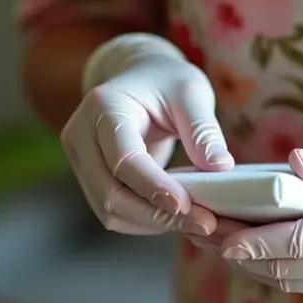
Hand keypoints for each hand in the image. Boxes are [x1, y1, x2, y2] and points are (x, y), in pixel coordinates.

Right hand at [61, 33, 234, 236]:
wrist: (139, 78)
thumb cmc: (166, 81)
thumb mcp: (191, 92)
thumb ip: (203, 130)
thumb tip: (221, 168)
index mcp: (103, 106)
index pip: (123, 157)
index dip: (152, 186)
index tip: (186, 206)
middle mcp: (81, 134)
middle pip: (109, 192)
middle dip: (156, 215)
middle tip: (205, 223)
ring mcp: (80, 159)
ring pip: (108, 210)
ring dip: (152, 224)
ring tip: (196, 222)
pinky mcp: (89, 178)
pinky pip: (113, 211)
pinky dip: (145, 221)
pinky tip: (176, 218)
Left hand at [219, 132, 302, 294]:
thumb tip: (291, 162)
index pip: (300, 242)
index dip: (256, 242)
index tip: (221, 236)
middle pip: (292, 268)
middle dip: (245, 253)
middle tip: (204, 231)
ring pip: (299, 280)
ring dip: (259, 264)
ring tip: (221, 238)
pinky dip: (283, 268)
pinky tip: (260, 248)